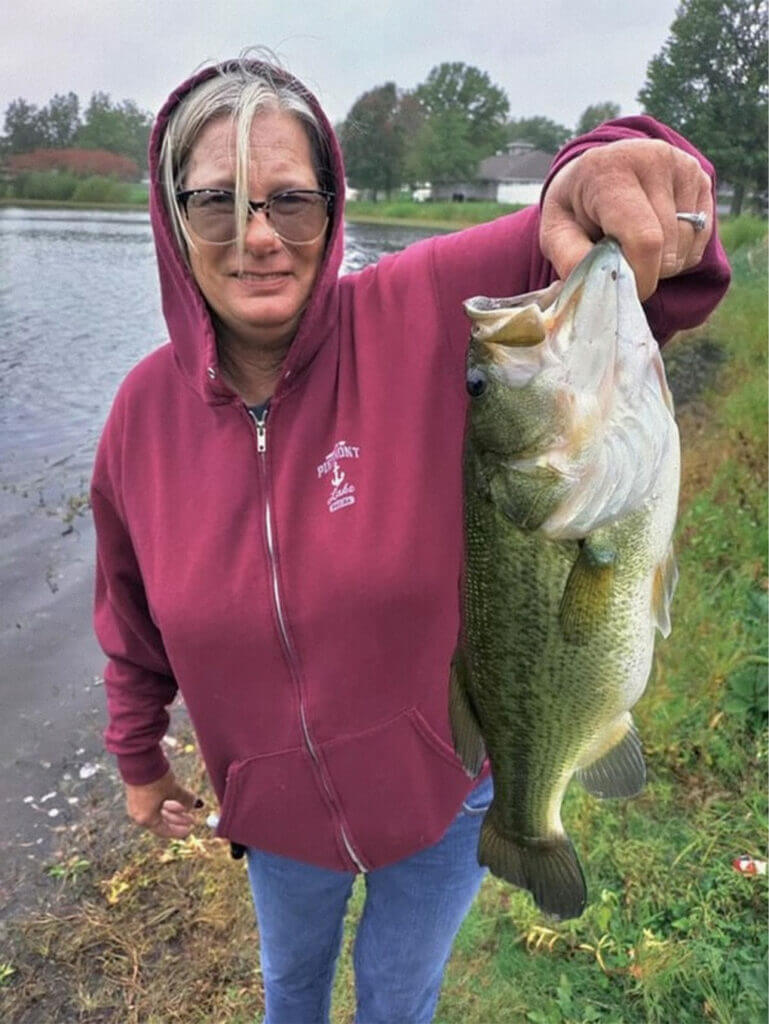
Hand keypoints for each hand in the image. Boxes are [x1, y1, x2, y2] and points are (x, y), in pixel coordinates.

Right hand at [124, 769, 202, 838]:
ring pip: (157, 811)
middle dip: (178, 819)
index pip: (163, 830)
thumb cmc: (156, 779)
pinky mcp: (136, 793)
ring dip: (173, 810)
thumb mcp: (174, 790)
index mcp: (146, 818)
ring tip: (186, 805)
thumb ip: (185, 800)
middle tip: (192, 818)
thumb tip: (195, 804)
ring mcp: (136, 804)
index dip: (178, 831)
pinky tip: (175, 797)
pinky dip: (165, 802)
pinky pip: (153, 803)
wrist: (139, 760)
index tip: (189, 830)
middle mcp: (139, 814)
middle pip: (161, 822)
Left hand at [540, 138, 712, 300]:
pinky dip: (681, 251)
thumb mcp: (556, 232)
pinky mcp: (700, 176)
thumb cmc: (575, 208)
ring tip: (636, 248)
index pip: (645, 239)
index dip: (641, 276)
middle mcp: (652, 159)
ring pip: (688, 243)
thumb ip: (572, 259)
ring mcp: (682, 165)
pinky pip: (701, 236)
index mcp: (610, 172)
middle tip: (623, 264)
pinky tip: (657, 239)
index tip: (627, 289)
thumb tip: (600, 286)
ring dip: (665, 264)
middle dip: (649, 271)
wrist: (595, 172)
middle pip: (668, 246)